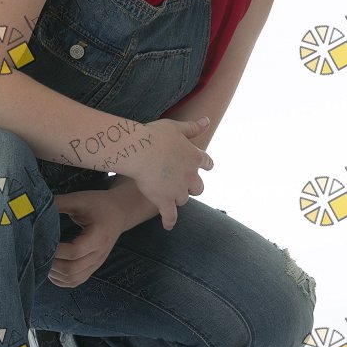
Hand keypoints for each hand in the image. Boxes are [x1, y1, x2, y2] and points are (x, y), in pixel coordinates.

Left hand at [47, 189, 126, 287]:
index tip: (43, 242)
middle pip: (73, 269)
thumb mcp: (80, 199)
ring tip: (44, 261)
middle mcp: (99, 253)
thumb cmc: (99, 204)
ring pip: (74, 279)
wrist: (120, 212)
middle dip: (52, 264)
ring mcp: (97, 262)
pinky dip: (62, 279)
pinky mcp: (93, 266)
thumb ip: (58, 203)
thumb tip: (34, 205)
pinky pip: (77, 281)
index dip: (56, 250)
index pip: (75, 251)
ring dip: (56, 274)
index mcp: (98, 236)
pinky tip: (53, 270)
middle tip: (40, 254)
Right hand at [130, 116, 213, 230]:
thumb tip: (207, 121)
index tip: (204, 166)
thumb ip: (192, 127)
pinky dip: (169, 221)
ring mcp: (178, 190)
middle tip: (181, 183)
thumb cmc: (155, 135)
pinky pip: (170, 215)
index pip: (207, 163)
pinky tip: (167, 225)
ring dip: (177, 197)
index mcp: (195, 157)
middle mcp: (190, 176)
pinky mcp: (165, 201)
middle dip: (192, 186)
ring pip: (183, 199)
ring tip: (167, 195)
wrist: (139, 150)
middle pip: (198, 187)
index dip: (205, 165)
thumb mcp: (176, 127)